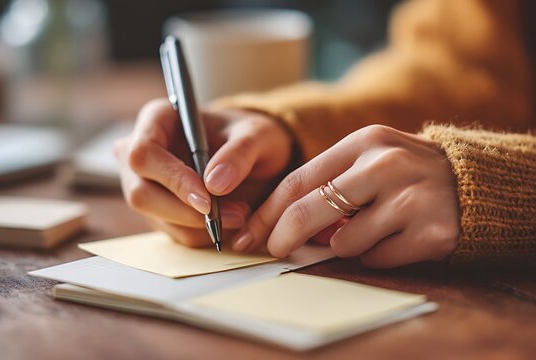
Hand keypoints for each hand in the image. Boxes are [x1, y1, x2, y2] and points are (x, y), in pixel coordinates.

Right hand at [114, 99, 292, 246]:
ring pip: (156, 217)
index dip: (171, 179)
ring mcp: (144, 184)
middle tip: (235, 214)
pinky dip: (203, 233)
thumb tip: (214, 185)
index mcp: (155, 119)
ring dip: (200, 225)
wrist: (254, 155)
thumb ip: (239, 153)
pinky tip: (229, 221)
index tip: (207, 199)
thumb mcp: (256, 135)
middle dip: (187, 211)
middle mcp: (141, 153)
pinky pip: (173, 231)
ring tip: (240, 215)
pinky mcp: (158, 210)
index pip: (143, 153)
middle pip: (141, 192)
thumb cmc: (249, 136)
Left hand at [232, 125, 459, 267]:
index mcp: (363, 141)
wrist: (473, 181)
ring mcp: (410, 198)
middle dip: (283, 236)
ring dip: (346, 245)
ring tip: (372, 227)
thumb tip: (278, 224)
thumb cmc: (404, 174)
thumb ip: (327, 185)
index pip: (298, 180)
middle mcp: (386, 165)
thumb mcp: (367, 161)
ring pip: (344, 243)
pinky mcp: (431, 232)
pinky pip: (376, 259)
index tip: (251, 233)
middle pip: (310, 209)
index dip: (267, 212)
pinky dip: (376, 255)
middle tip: (274, 250)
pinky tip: (396, 238)